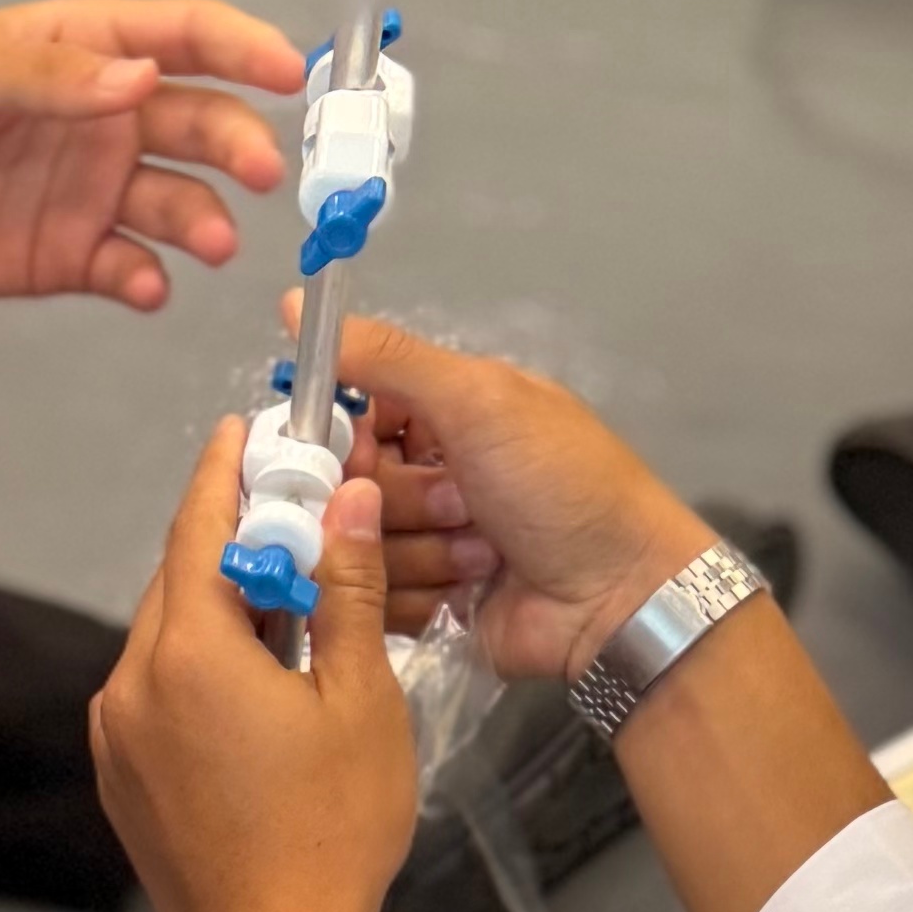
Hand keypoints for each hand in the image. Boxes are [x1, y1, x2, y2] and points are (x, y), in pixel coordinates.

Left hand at [0, 5, 302, 311]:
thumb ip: (49, 78)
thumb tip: (141, 79)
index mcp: (84, 50)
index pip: (186, 36)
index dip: (246, 47)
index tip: (294, 72)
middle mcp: (102, 118)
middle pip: (200, 124)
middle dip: (240, 144)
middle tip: (262, 172)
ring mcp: (87, 188)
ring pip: (177, 201)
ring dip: (203, 219)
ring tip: (207, 240)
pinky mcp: (63, 255)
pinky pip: (128, 267)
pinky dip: (147, 279)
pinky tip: (146, 285)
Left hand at [96, 421, 414, 911]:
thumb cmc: (331, 829)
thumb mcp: (361, 699)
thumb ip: (346, 590)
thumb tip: (345, 497)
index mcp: (188, 652)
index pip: (198, 530)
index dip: (224, 473)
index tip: (243, 431)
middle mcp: (131, 682)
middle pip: (178, 581)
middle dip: (229, 541)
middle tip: (286, 511)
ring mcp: (115, 733)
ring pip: (165, 637)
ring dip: (217, 607)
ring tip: (285, 599)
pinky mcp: (118, 774)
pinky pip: (154, 690)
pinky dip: (198, 664)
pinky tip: (253, 678)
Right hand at [350, 314, 889, 911]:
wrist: (620, 592)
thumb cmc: (560, 482)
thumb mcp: (479, 398)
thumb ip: (387, 356)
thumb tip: (292, 303)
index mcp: (443, 413)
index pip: (349, 416)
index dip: (346, 438)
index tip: (370, 450)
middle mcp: (430, 474)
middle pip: (350, 488)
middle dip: (405, 500)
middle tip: (464, 504)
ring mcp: (428, 543)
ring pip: (361, 549)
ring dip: (423, 552)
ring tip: (485, 552)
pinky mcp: (427, 607)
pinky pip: (376, 602)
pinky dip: (421, 598)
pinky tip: (473, 591)